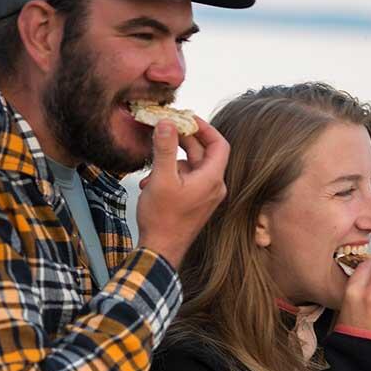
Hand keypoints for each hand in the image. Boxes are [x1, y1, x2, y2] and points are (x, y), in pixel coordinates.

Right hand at [136, 115, 228, 269]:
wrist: (160, 251)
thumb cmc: (163, 220)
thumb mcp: (161, 178)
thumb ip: (165, 149)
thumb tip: (167, 123)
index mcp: (211, 179)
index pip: (218, 144)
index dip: (205, 128)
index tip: (187, 118)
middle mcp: (213, 187)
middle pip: (203, 153)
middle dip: (182, 141)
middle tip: (165, 130)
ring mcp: (204, 197)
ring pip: (190, 167)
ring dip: (170, 161)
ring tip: (151, 166)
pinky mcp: (194, 203)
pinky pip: (185, 181)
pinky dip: (170, 176)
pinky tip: (151, 183)